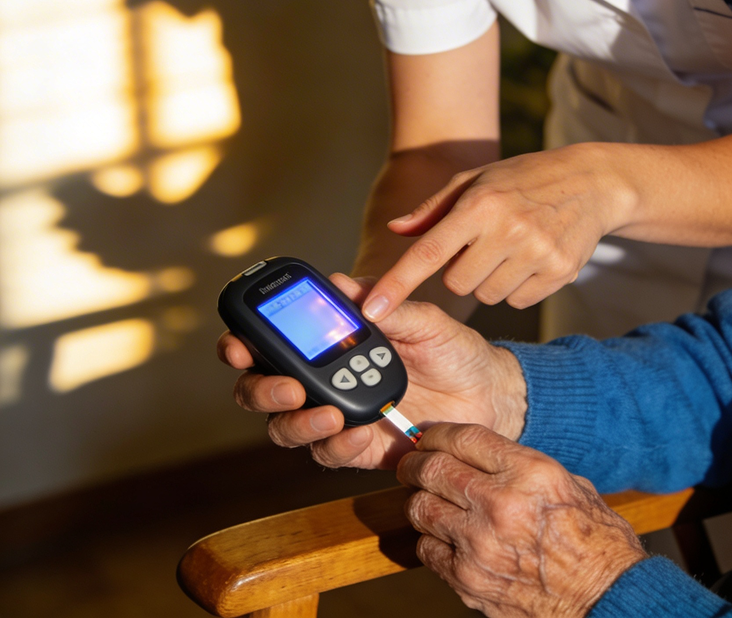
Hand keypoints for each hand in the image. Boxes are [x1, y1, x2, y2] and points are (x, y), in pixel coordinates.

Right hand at [217, 274, 526, 469]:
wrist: (486, 392)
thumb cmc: (451, 348)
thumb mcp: (423, 319)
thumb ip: (384, 304)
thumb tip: (342, 283)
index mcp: (329, 342)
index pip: (269, 342)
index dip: (242, 343)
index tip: (240, 343)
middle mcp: (322, 379)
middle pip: (261, 390)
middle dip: (261, 389)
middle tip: (288, 387)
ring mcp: (336, 415)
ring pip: (285, 429)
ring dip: (296, 423)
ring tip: (328, 413)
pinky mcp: (358, 448)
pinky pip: (329, 453)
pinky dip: (337, 444)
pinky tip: (357, 432)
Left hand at [361, 145, 631, 321]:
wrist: (591, 183)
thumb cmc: (523, 179)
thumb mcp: (476, 179)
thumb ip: (433, 210)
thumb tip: (396, 230)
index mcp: (480, 204)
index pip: (429, 253)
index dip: (396, 283)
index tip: (372, 310)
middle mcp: (508, 230)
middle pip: (456, 284)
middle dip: (461, 269)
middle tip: (482, 243)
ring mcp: (537, 253)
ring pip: (486, 296)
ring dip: (489, 279)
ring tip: (510, 247)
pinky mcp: (559, 273)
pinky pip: (517, 301)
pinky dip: (516, 287)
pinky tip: (530, 258)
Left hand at [398, 423, 645, 617]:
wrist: (608, 599)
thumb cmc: (597, 542)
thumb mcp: (570, 484)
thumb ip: (524, 466)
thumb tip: (487, 456)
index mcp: (528, 472)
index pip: (463, 438)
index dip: (438, 434)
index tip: (430, 438)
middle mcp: (500, 503)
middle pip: (433, 469)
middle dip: (416, 464)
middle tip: (412, 465)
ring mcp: (480, 545)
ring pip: (421, 509)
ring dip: (421, 501)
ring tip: (426, 500)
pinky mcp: (469, 580)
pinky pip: (427, 550)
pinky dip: (430, 541)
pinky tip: (443, 537)